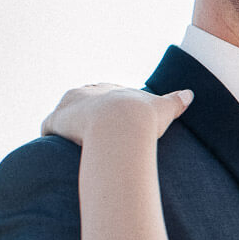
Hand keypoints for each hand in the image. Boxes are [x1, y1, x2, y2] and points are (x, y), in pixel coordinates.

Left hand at [41, 85, 192, 144]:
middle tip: (91, 136)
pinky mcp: (56, 121)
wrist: (121, 125)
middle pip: (80, 103)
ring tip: (72, 146)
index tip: (110, 123)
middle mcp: (86, 92)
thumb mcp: (162, 108)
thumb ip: (175, 101)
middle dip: (84, 117)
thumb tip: (190, 94)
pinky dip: (51, 137)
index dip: (106, 109)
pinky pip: (48, 128)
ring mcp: (69, 107)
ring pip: (63, 116)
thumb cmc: (143, 117)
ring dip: (66, 128)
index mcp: (108, 89)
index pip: (103, 95)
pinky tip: (57, 150)